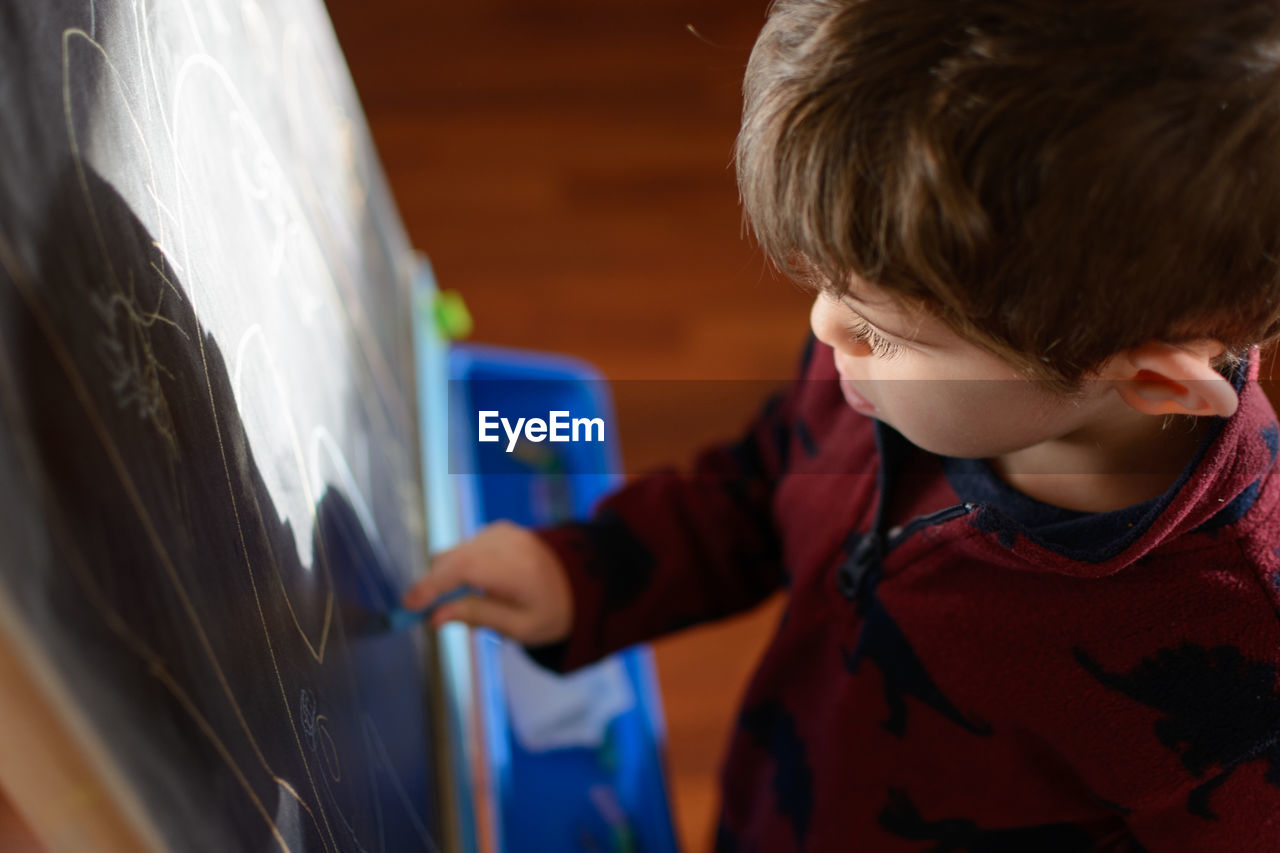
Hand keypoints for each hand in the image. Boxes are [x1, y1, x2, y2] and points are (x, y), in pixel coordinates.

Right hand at [401, 520, 572, 646]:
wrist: (582, 580)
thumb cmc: (552, 610)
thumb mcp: (520, 627)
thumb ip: (477, 617)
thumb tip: (434, 618)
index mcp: (516, 569)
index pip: (463, 569)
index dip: (431, 586)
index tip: (409, 606)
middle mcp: (506, 543)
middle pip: (452, 557)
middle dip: (430, 584)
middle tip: (417, 612)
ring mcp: (502, 532)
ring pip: (455, 552)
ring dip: (446, 576)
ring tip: (456, 604)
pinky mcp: (498, 530)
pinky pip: (466, 547)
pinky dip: (459, 567)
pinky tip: (473, 587)